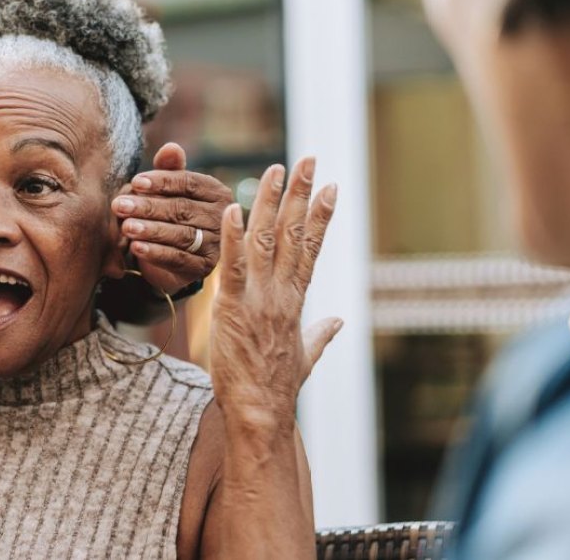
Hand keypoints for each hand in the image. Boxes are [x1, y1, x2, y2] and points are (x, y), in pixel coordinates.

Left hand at [113, 143, 232, 293]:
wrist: (175, 255)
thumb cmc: (171, 213)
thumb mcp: (169, 190)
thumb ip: (169, 169)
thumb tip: (171, 146)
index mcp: (216, 192)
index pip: (189, 183)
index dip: (162, 182)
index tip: (135, 182)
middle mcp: (221, 218)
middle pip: (182, 208)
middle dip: (148, 206)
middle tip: (120, 205)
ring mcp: (215, 244)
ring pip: (180, 234)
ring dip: (151, 230)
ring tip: (126, 227)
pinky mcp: (203, 267)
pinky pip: (179, 258)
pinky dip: (156, 253)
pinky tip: (136, 248)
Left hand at [210, 158, 341, 432]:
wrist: (261, 412)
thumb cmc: (277, 387)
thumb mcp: (305, 356)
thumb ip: (321, 334)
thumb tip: (338, 322)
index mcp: (297, 300)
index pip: (313, 248)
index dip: (322, 216)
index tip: (332, 187)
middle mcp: (282, 293)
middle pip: (296, 234)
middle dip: (303, 194)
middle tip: (309, 159)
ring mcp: (260, 299)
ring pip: (267, 240)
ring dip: (271, 202)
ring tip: (276, 169)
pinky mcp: (232, 308)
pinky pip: (232, 266)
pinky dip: (231, 237)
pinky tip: (231, 208)